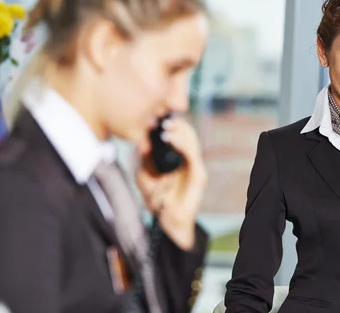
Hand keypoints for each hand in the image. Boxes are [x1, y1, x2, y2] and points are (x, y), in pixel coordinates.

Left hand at [136, 116, 207, 250]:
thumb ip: (143, 160)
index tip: (152, 118)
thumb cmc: (157, 200)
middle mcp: (188, 160)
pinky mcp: (198, 174)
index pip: (178, 134)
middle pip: (187, 133)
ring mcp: (195, 166)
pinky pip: (192, 154)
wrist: (166, 222)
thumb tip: (141, 143)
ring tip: (164, 128)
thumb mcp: (143, 176)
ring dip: (178, 130)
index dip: (168, 124)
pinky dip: (182, 143)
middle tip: (160, 119)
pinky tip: (169, 138)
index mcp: (178, 158)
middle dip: (175, 123)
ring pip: (192, 139)